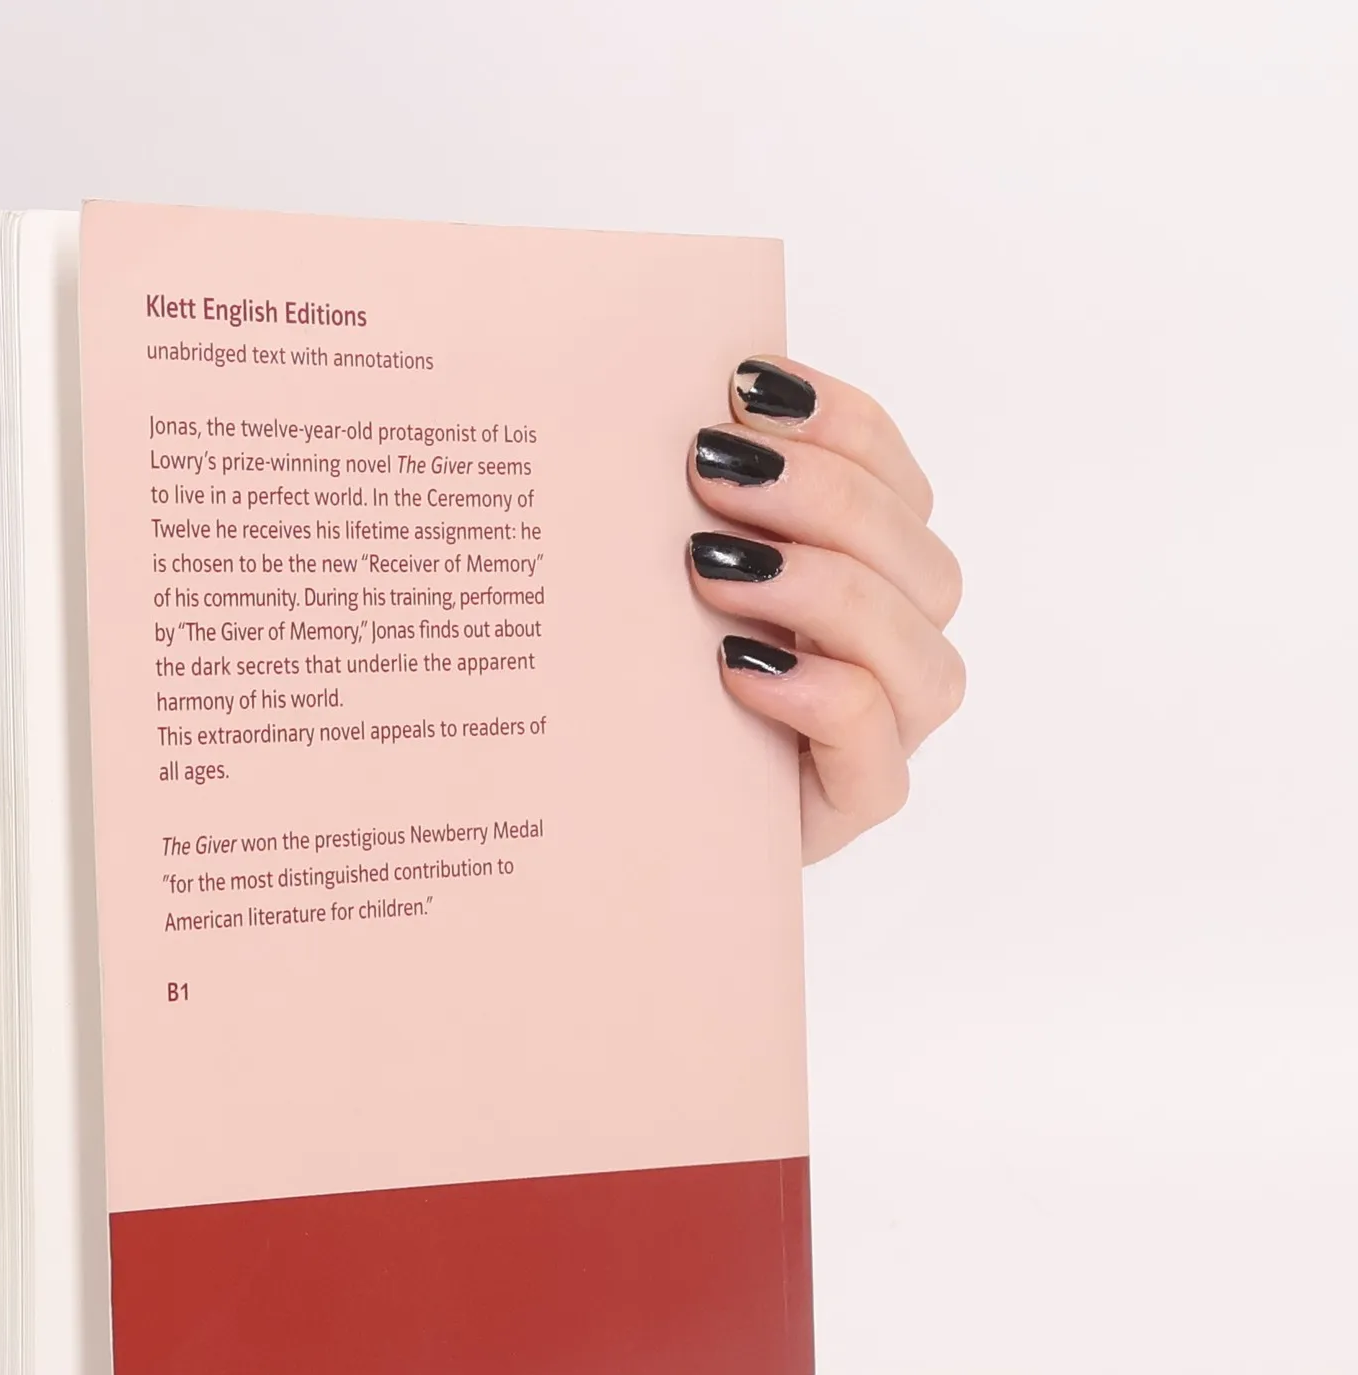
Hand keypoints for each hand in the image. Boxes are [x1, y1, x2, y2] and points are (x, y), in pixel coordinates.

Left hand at [685, 357, 964, 862]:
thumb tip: (672, 411)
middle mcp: (894, 652)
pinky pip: (878, 753)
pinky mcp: (851, 805)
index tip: (744, 387)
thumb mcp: (664, 584)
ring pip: (921, 655)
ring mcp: (885, 734)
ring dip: (825, 591)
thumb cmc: (647, 688)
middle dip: (822, 497)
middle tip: (711, 471)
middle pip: (921, 562)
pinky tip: (739, 668)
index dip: (841, 424)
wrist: (622, 818)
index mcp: (867, 576)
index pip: (896, 481)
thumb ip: (694, 507)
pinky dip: (822, 698)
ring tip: (712, 567)